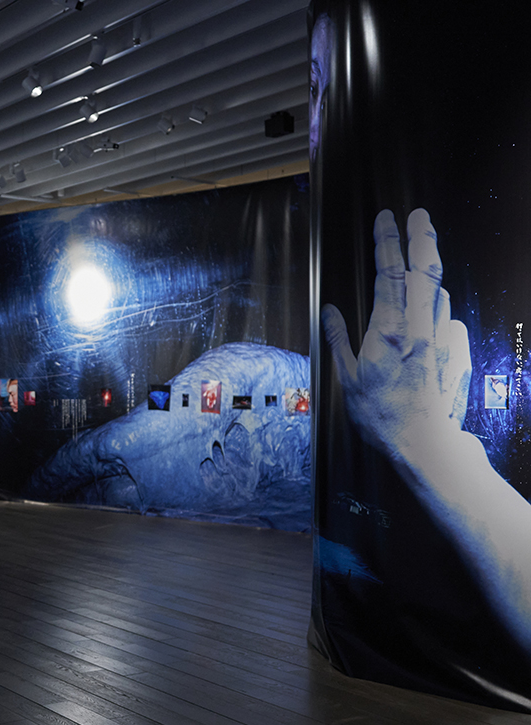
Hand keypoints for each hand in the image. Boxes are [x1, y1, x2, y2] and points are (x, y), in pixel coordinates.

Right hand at [321, 209, 472, 465]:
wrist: (425, 444)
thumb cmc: (381, 416)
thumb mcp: (348, 378)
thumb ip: (339, 339)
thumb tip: (331, 311)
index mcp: (389, 331)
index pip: (390, 274)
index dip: (387, 242)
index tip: (387, 218)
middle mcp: (421, 328)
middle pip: (426, 270)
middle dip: (421, 237)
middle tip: (418, 215)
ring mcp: (444, 338)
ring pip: (439, 295)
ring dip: (429, 280)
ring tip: (417, 278)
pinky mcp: (459, 351)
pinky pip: (446, 322)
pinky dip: (435, 317)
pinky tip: (426, 330)